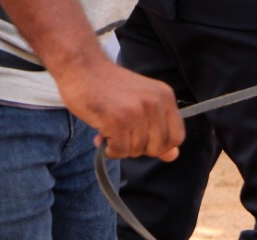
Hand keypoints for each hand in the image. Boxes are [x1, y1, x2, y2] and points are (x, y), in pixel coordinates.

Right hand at [56, 59, 184, 160]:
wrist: (80, 65)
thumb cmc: (108, 85)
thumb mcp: (140, 102)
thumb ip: (158, 129)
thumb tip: (172, 157)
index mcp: (165, 97)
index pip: (177, 137)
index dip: (161, 146)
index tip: (145, 140)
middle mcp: (154, 104)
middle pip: (157, 147)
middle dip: (139, 148)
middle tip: (123, 134)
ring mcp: (136, 112)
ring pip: (137, 150)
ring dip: (122, 147)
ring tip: (110, 130)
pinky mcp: (116, 120)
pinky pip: (120, 151)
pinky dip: (110, 150)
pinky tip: (103, 137)